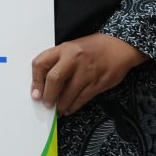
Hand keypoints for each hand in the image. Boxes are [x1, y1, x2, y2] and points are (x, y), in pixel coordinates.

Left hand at [30, 33, 147, 114]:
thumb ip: (57, 62)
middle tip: (46, 104)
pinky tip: (69, 109)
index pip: (41, 63)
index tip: (35, 93)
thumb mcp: (71, 48)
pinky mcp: (99, 82)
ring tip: (58, 110)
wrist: (119, 46)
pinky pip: (82, 98)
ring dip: (61, 105)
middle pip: (54, 79)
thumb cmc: (92, 48)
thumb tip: (43, 85)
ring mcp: (87, 71)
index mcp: (64, 49)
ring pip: (68, 93)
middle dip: (48, 96)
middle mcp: (74, 59)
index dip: (36, 81)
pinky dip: (74, 106)